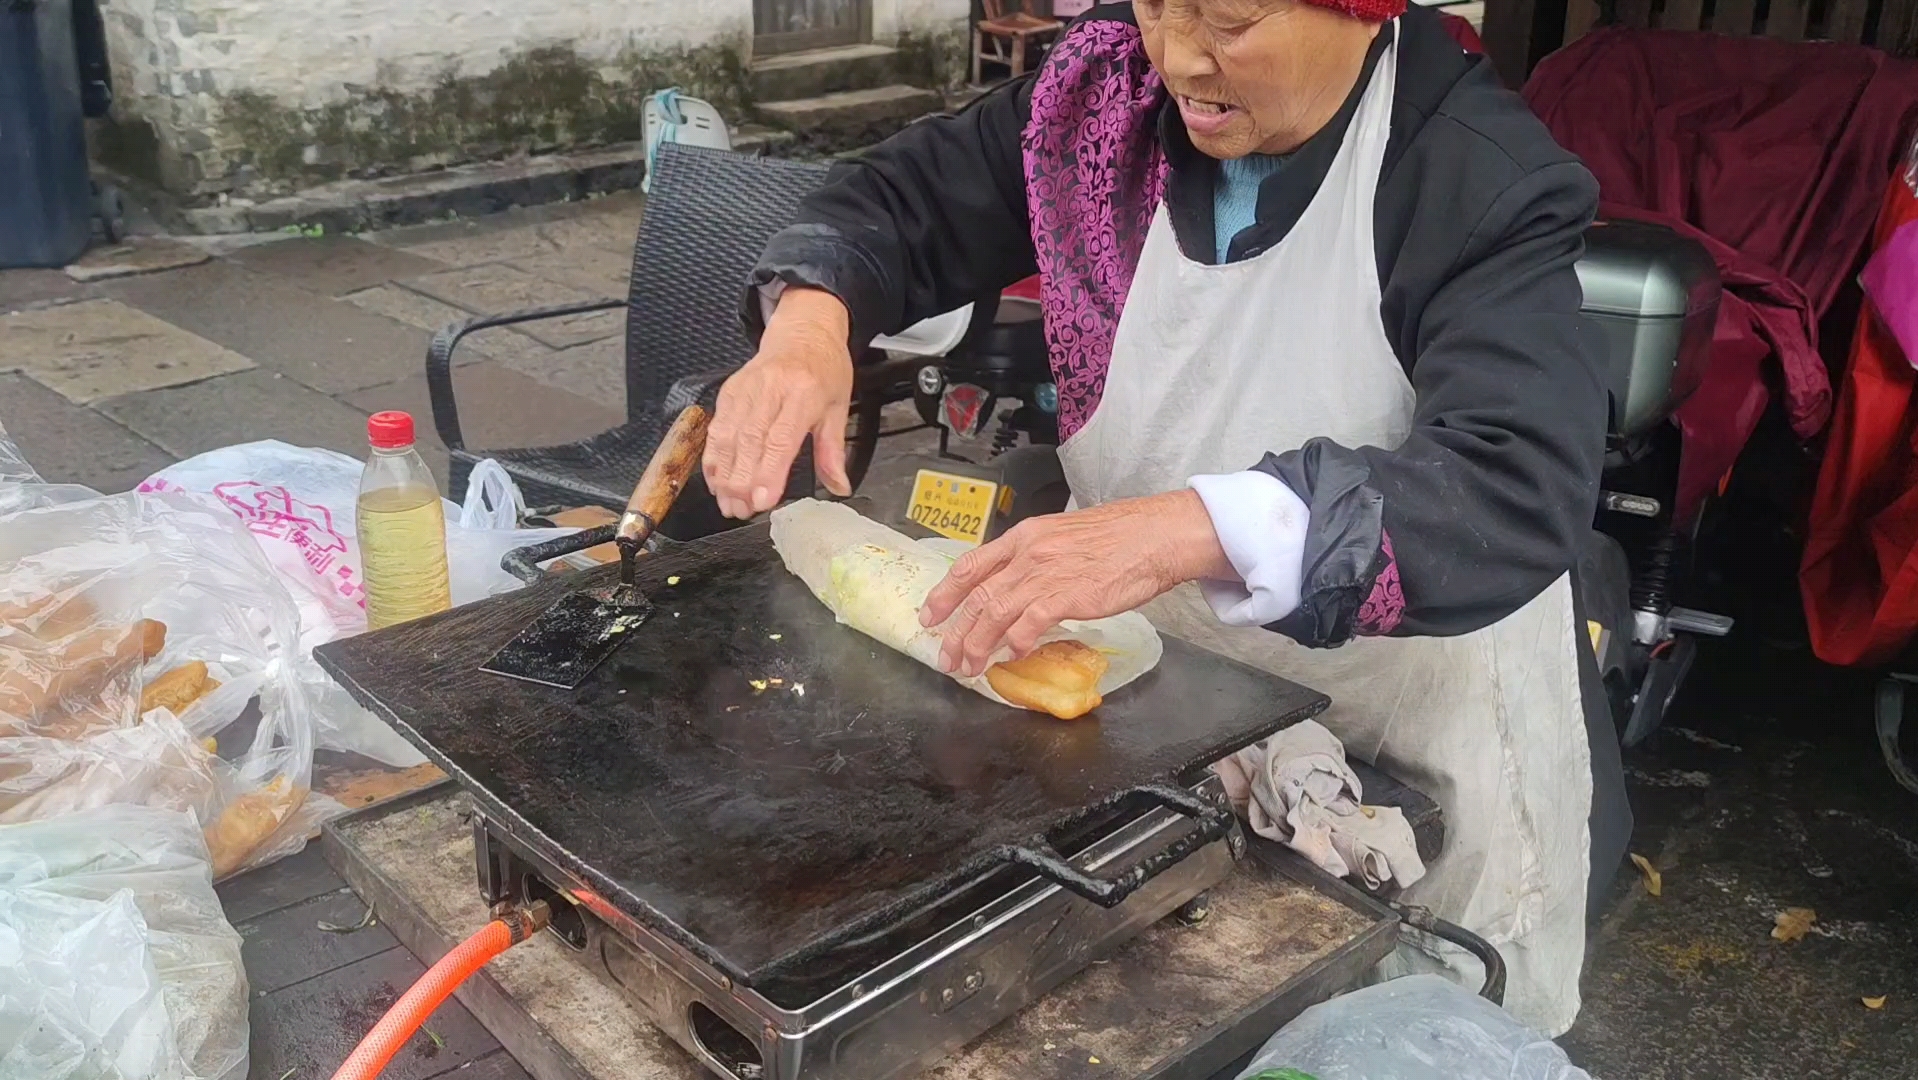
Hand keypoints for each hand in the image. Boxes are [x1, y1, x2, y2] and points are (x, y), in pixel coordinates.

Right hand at [704, 288, 854, 518]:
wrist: (804, 330)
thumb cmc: (823, 367)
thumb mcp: (839, 406)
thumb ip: (834, 451)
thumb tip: (839, 486)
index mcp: (803, 392)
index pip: (781, 439)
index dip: (769, 472)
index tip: (763, 500)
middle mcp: (771, 389)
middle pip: (750, 442)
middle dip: (742, 482)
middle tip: (742, 511)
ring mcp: (746, 389)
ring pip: (728, 437)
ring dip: (724, 475)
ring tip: (728, 503)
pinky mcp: (730, 391)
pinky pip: (717, 428)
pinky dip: (713, 457)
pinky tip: (716, 480)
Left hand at [918, 490, 1232, 675]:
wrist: (1154, 536)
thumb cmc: (1118, 538)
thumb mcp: (1063, 537)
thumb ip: (1037, 560)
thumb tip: (1017, 590)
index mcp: (1024, 537)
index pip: (970, 565)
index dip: (944, 593)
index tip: (929, 615)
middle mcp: (1028, 553)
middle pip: (977, 596)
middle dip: (956, 632)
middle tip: (946, 658)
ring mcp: (1046, 574)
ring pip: (994, 612)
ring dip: (978, 644)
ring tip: (970, 666)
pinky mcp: (1067, 595)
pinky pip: (1029, 623)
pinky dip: (1016, 641)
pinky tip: (1011, 654)